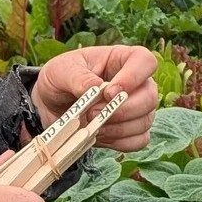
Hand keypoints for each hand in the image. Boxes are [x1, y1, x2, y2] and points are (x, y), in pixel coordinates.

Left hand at [32, 45, 158, 152]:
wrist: (50, 105)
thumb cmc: (59, 79)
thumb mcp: (60, 70)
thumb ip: (78, 77)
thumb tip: (96, 88)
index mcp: (122, 59)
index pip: (145, 61)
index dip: (133, 78)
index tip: (109, 92)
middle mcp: (136, 83)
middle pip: (150, 97)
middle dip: (122, 110)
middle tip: (93, 113)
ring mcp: (138, 108)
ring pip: (146, 121)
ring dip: (118, 128)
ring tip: (92, 126)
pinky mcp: (132, 131)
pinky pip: (139, 140)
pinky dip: (120, 142)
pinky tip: (100, 136)